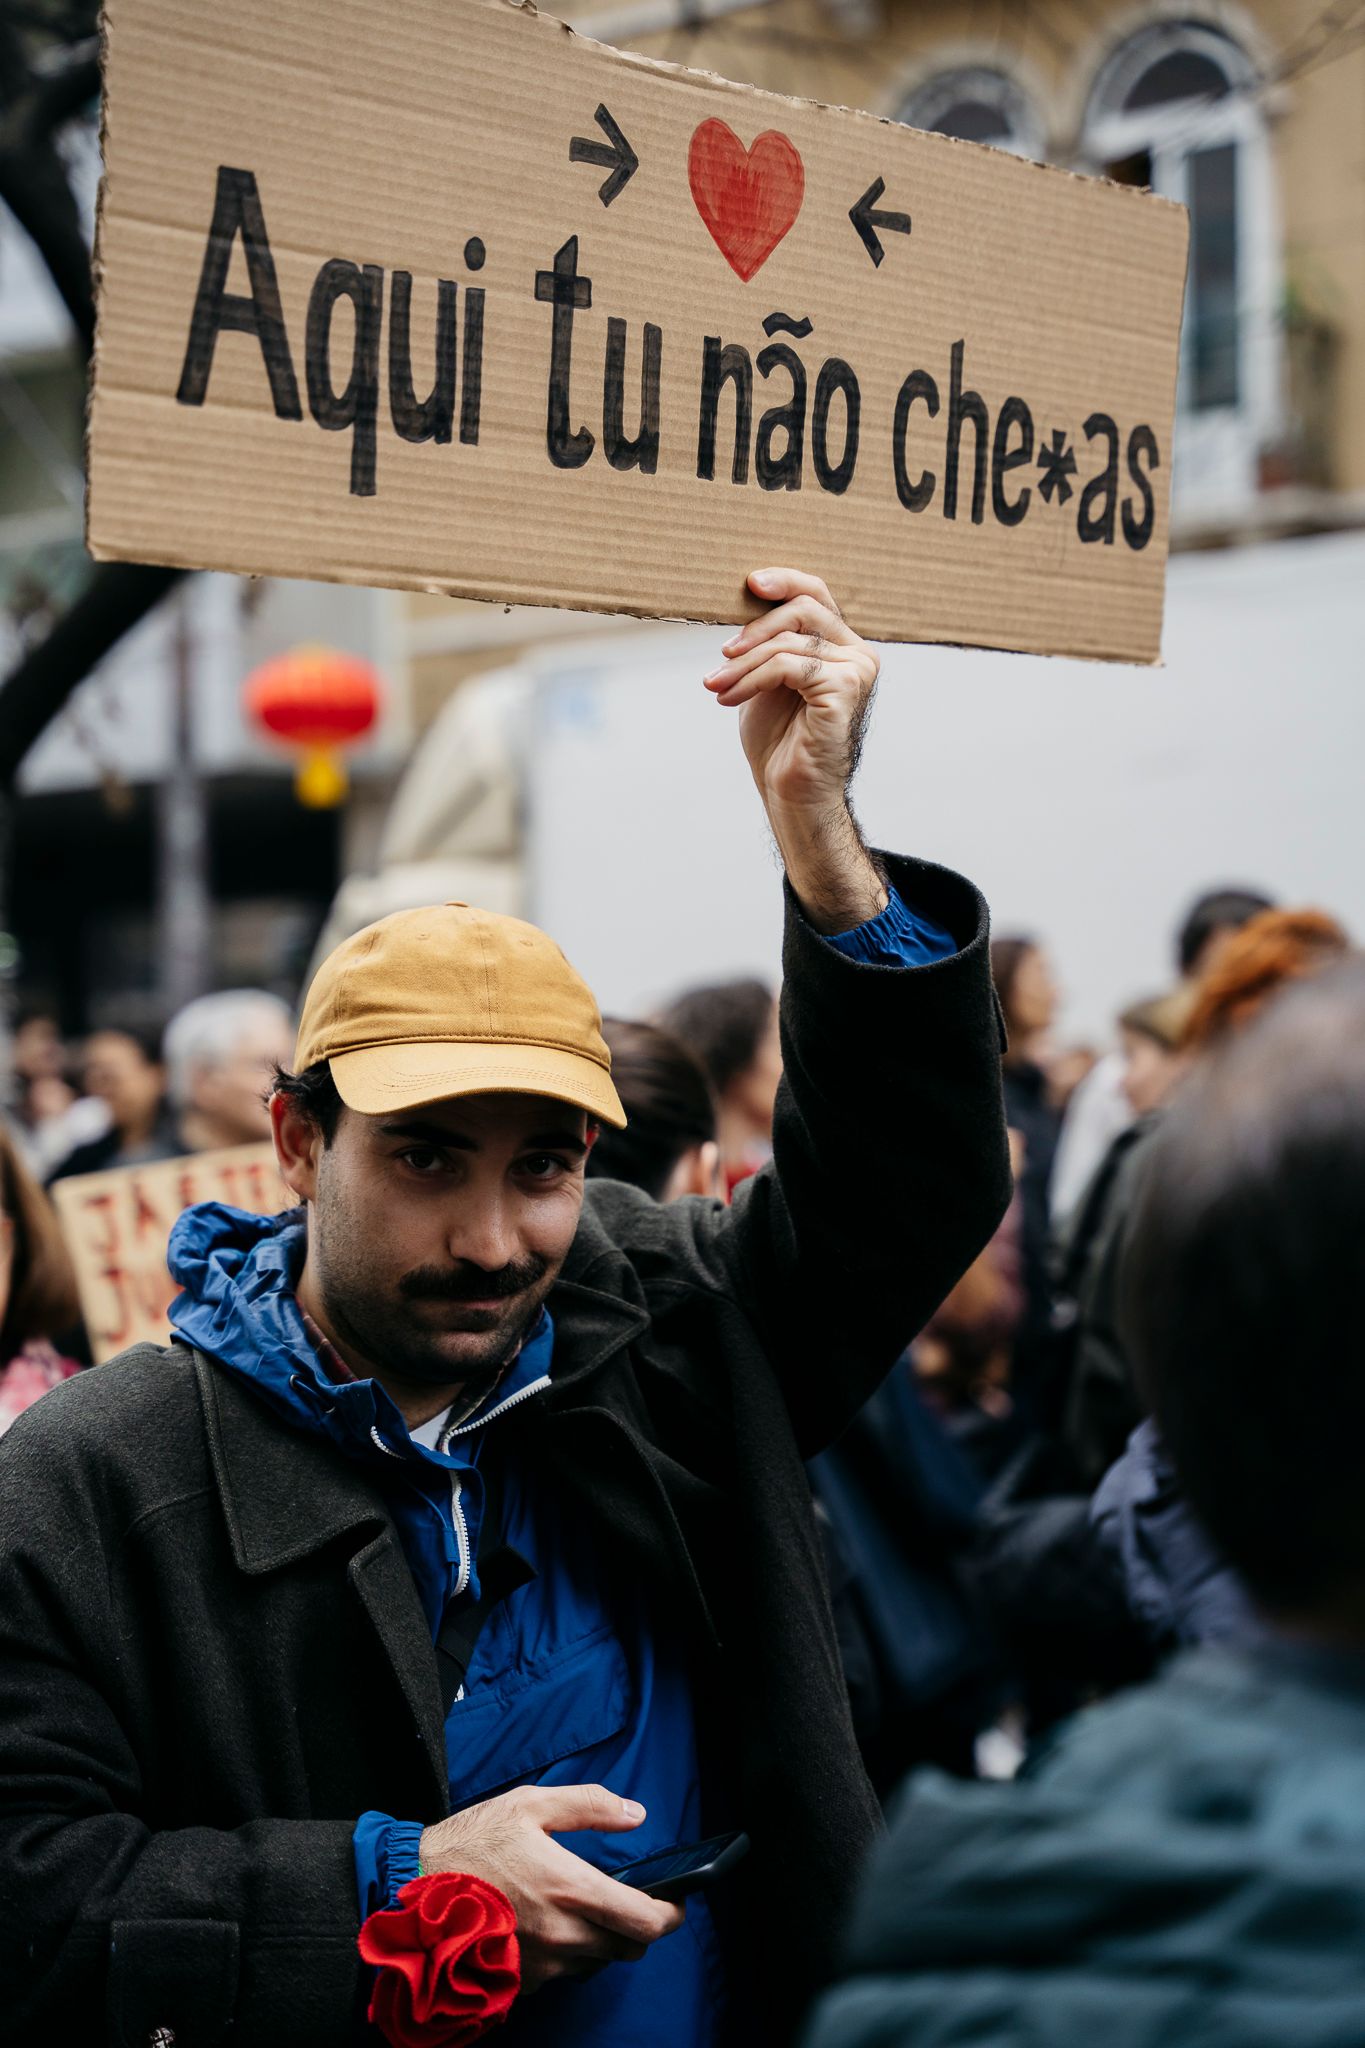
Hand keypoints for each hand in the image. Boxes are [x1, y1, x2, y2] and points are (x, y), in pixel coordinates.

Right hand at [418, 1784, 683, 1993]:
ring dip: (600, 1940)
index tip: (674, 1904)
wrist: (413, 1891)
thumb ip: (590, 1806)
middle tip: (624, 1900)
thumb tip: (636, 1814)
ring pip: (595, 1962)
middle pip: (627, 1949)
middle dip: (635, 1927)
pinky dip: (566, 1952)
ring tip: (578, 1908)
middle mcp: (564, 1936)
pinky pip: (561, 1972)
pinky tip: (544, 1923)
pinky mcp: (521, 1981)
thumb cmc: (471, 1843)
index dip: (670, 1916)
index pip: (645, 1922)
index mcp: (572, 1890)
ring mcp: (542, 1964)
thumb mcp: (530, 1804)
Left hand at [704, 568, 885, 933]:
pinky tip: (727, 699)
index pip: (817, 594)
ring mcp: (856, 670)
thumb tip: (744, 603)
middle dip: (754, 629)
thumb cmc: (779, 741)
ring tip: (715, 686)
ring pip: (788, 641)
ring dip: (742, 664)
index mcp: (842, 647)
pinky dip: (750, 679)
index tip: (749, 583)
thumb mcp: (767, 679)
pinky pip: (787, 665)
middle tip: (722, 655)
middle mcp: (858, 654)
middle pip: (803, 608)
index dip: (785, 580)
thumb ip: (768, 642)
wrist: (791, 793)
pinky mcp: (844, 689)